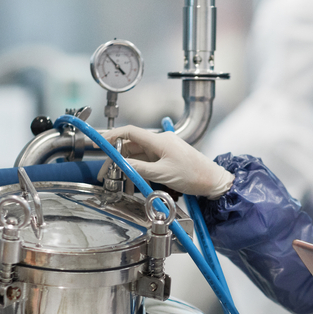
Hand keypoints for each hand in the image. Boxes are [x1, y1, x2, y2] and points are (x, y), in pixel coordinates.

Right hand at [100, 125, 233, 197]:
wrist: (213, 181)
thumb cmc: (194, 176)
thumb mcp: (163, 174)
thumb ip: (140, 168)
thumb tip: (122, 165)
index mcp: (160, 140)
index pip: (130, 132)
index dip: (113, 136)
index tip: (100, 142)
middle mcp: (161, 141)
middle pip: (132, 146)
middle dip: (117, 158)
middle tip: (106, 173)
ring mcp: (164, 149)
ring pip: (139, 155)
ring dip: (127, 166)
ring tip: (118, 180)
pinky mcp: (168, 158)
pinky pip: (148, 161)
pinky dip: (139, 169)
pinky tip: (134, 180)